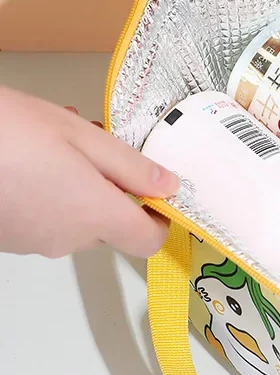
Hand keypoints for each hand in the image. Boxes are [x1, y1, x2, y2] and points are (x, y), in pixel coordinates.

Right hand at [0, 87, 178, 258]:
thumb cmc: (9, 131)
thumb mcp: (82, 136)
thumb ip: (132, 167)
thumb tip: (169, 187)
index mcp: (95, 216)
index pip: (147, 241)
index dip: (158, 219)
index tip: (155, 192)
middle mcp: (67, 240)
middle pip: (109, 226)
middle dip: (109, 189)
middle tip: (92, 145)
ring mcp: (32, 244)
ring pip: (74, 221)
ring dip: (76, 188)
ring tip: (52, 144)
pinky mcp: (6, 240)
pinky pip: (42, 221)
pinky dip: (45, 196)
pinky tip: (26, 161)